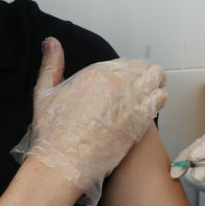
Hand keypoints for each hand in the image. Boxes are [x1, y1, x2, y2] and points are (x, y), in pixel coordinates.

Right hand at [25, 37, 166, 203]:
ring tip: (147, 98)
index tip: (123, 83)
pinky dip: (156, 102)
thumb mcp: (45, 92)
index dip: (127, 72)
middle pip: (144, 67)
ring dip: (154, 86)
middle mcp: (117, 82)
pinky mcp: (141, 119)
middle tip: (138, 90)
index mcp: (96, 73)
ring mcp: (131, 100)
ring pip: (157, 79)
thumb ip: (51, 64)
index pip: (125, 62)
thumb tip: (51, 42)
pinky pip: (159, 100)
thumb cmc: (53, 133)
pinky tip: (147, 111)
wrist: (63, 164)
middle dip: (144, 76)